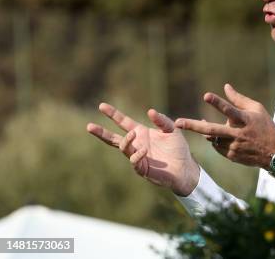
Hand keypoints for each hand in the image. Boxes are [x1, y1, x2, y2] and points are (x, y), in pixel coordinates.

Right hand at [86, 103, 200, 195]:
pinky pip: (135, 161)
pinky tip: (144, 149)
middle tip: (89, 126)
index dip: (113, 114)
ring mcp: (138, 157)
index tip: (101, 106)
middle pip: (114, 139)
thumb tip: (150, 111)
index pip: (123, 122)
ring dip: (126, 141)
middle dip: (102, 132)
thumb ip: (161, 120)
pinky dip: (137, 155)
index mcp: (141, 133)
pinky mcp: (143, 168)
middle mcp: (136, 145)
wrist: (185, 168)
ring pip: (124, 149)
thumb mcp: (171, 129)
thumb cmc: (178, 148)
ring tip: (132, 134)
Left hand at [175, 83, 274, 169]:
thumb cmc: (265, 126)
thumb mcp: (256, 109)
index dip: (218, 103)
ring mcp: (234, 146)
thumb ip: (238, 98)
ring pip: (212, 138)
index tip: (206, 95)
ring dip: (206, 131)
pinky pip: (216, 146)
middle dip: (193, 125)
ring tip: (201, 124)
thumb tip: (225, 86)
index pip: (229, 110)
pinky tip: (219, 136)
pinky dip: (214, 140)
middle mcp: (238, 134)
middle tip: (177, 122)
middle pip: (212, 129)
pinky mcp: (231, 156)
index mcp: (245, 120)